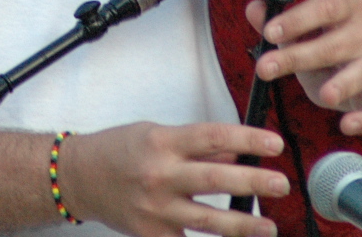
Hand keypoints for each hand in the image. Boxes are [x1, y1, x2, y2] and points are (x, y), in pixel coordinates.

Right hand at [55, 121, 290, 236]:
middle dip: (253, 183)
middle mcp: (160, 174)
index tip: (275, 144)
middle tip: (281, 184)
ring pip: (207, 220)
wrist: (79, 177)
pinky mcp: (150, 234)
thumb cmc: (119, 150)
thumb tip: (236, 155)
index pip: (213, 137)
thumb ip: (196, 146)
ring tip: (269, 227)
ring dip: (242, 225)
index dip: (247, 140)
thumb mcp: (157, 134)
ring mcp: (155, 208)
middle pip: (215, 179)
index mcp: (163, 141)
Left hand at [245, 0, 361, 135]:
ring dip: (343, 85)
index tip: (269, 33)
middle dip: (297, 57)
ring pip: (361, 72)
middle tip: (265, 68)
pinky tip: (347, 126)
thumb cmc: (322, 38)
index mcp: (348, 4)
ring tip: (326, 95)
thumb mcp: (299, 27)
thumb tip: (254, 8)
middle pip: (334, 44)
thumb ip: (275, 19)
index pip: (325, 6)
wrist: (361, 58)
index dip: (297, 19)